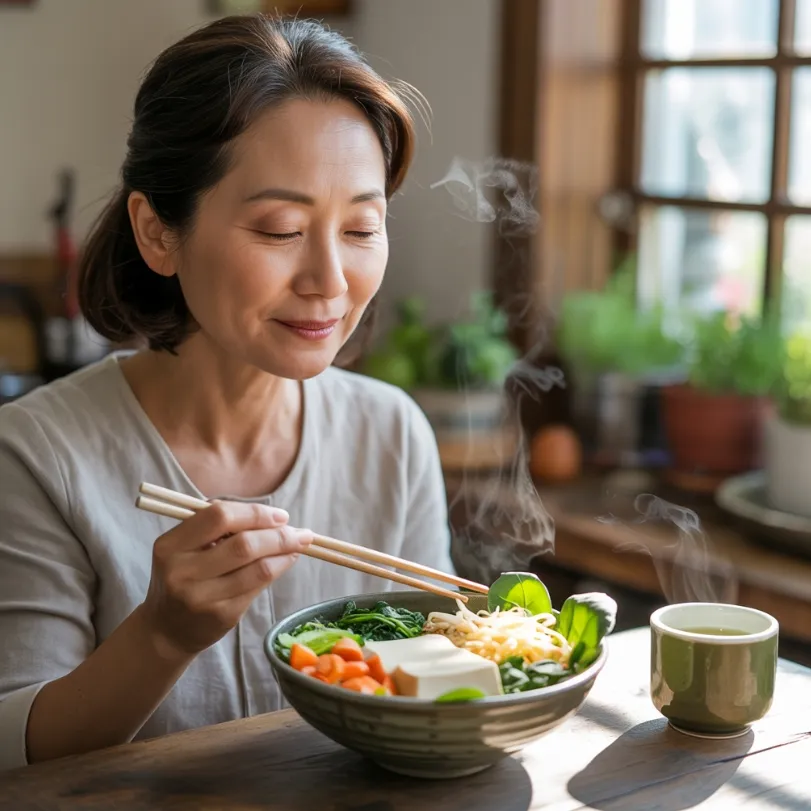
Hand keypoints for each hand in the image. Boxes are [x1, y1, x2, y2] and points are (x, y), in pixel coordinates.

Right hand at [138, 501, 311, 658]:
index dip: (255, 513)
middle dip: (279, 535)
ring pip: (258, 568)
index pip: (219, 517)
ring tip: (299, 544)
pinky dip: (278, 569)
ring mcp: (202, 597)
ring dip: (285, 552)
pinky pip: (258, 587)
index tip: (279, 516)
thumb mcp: (185, 548)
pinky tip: (286, 561)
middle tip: (300, 532)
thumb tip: (272, 517)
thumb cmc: (184, 577)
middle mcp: (182, 571)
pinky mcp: (221, 616)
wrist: (166, 630)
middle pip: (244, 544)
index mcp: (171, 545)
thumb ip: (218, 528)